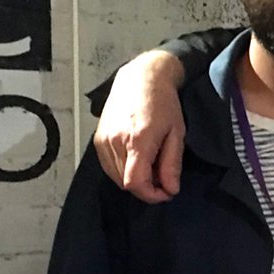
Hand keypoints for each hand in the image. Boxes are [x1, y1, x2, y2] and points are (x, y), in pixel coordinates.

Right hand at [93, 50, 186, 202]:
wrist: (140, 78)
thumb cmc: (163, 103)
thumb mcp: (177, 133)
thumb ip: (172, 164)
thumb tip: (170, 189)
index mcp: (137, 140)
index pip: (135, 183)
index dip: (151, 195)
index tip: (166, 193)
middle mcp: (115, 141)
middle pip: (125, 183)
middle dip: (146, 187)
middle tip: (162, 177)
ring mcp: (103, 140)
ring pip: (116, 177)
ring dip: (134, 179)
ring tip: (151, 165)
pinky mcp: (97, 139)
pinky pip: (108, 166)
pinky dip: (122, 170)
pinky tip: (137, 158)